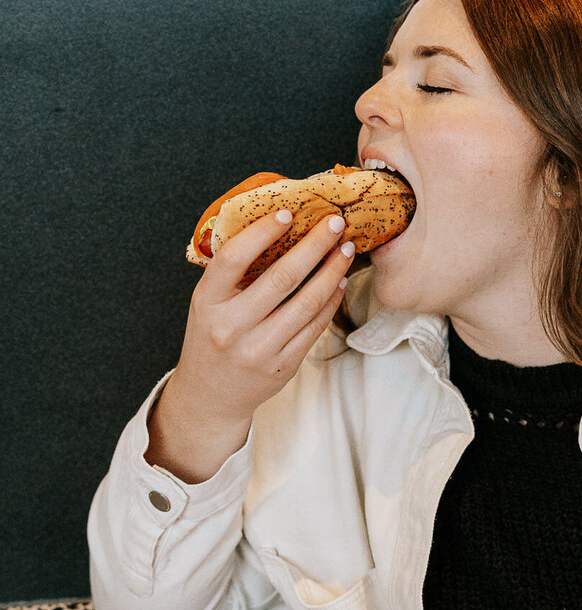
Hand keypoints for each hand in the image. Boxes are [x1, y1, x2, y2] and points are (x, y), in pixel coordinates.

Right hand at [171, 210, 356, 430]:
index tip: (287, 213)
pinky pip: (314, 327)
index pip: (234, 258)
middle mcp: (231, 327)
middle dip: (314, 245)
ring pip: (306, 302)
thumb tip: (278, 228)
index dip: (262, 232)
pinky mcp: (282, 367)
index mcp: (208, 302)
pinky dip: (331, 301)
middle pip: (282, 277)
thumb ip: (233, 273)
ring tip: (345, 250)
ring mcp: (258, 349)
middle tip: (335, 223)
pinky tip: (339, 282)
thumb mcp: (208, 303)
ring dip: (332, 271)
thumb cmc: (212, 337)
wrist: (209, 396)